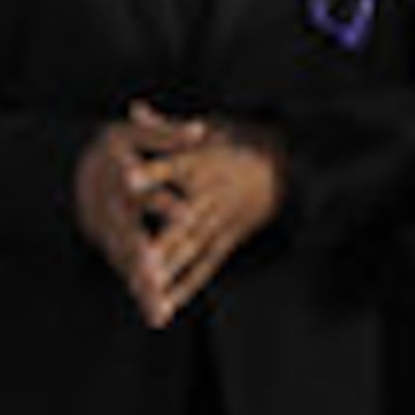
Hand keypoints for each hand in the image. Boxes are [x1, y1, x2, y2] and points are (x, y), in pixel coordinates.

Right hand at [70, 115, 169, 319]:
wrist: (72, 166)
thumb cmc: (118, 146)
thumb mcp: (138, 134)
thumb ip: (169, 135)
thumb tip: (203, 131)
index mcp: (118, 173)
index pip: (144, 190)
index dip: (164, 203)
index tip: (188, 216)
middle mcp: (109, 202)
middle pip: (129, 234)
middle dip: (144, 256)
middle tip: (162, 275)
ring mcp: (105, 227)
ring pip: (126, 260)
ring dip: (143, 284)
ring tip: (160, 309)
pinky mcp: (109, 245)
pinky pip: (126, 270)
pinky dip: (142, 293)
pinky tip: (158, 315)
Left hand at [125, 105, 286, 326]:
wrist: (289, 164)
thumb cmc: (239, 140)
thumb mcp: (208, 127)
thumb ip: (166, 127)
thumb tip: (134, 110)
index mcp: (202, 163)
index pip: (173, 166)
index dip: (150, 172)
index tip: (126, 178)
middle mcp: (211, 196)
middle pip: (180, 222)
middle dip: (158, 244)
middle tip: (134, 263)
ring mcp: (221, 221)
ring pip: (191, 250)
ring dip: (169, 273)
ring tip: (145, 294)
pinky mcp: (228, 239)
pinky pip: (206, 266)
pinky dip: (187, 286)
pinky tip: (165, 304)